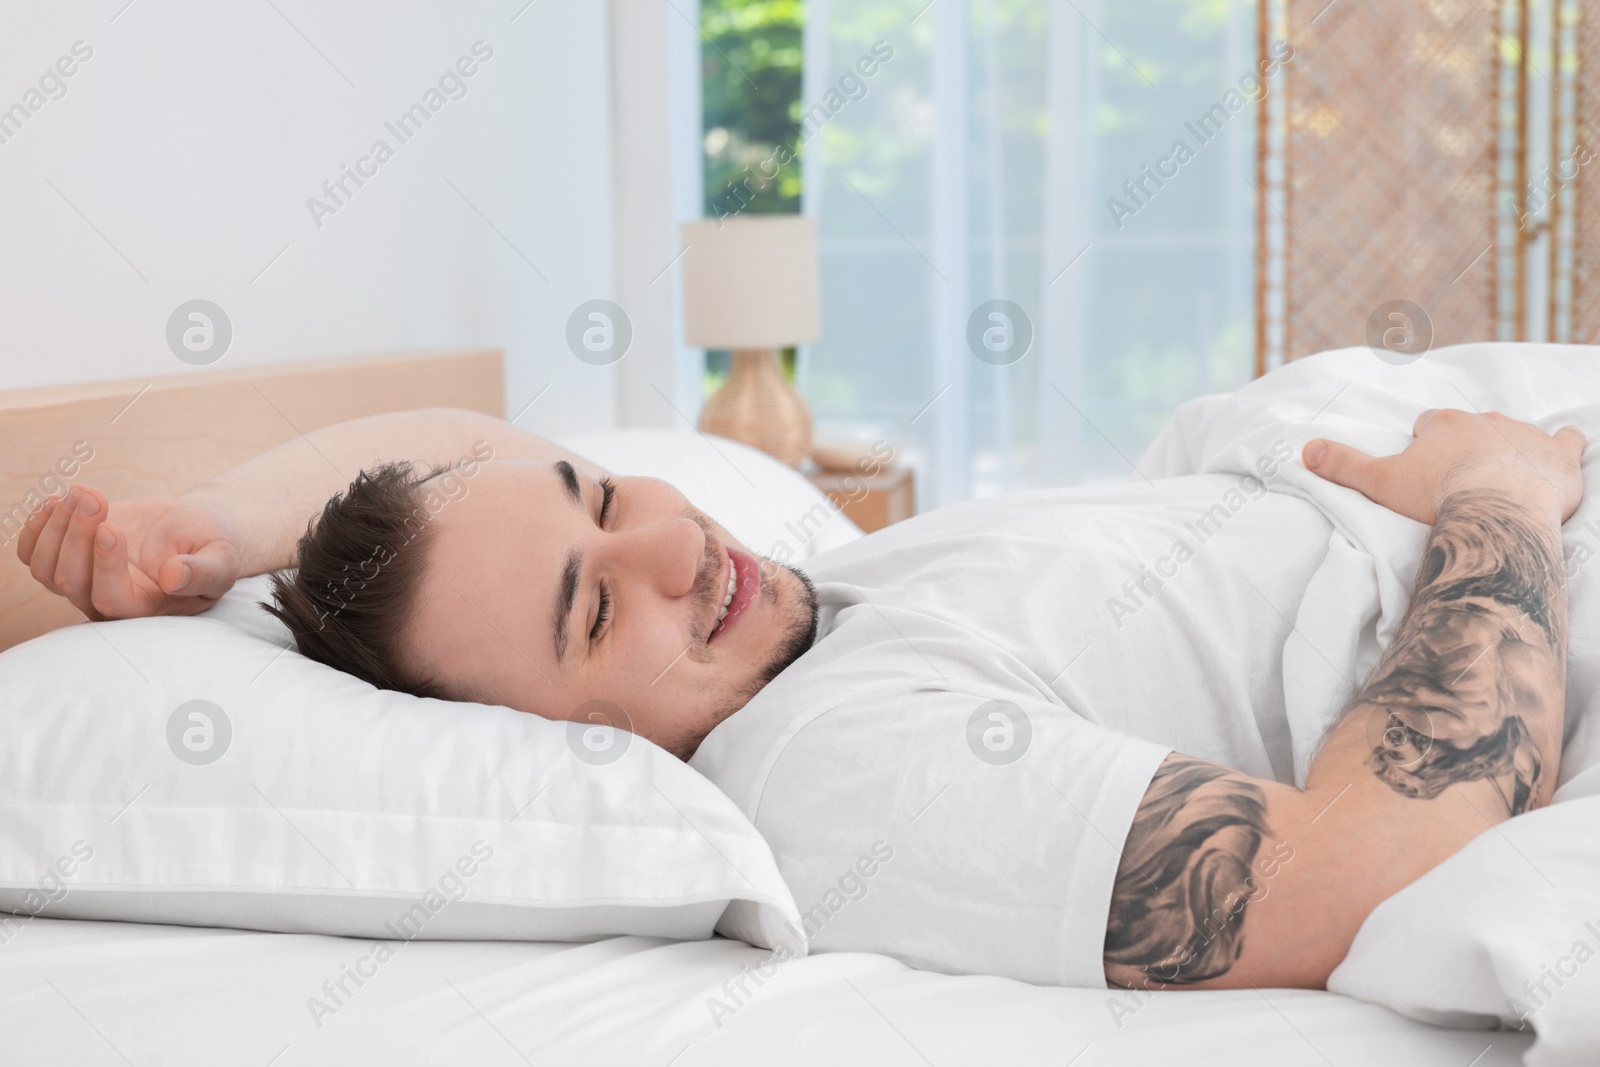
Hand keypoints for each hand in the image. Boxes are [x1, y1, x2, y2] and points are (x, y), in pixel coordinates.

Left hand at [16, 486, 242, 619]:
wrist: (190, 531)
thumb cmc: (210, 547)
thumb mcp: (221, 559)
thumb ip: (203, 572)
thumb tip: (173, 577)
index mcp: (146, 608)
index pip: (111, 599)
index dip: (105, 567)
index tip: (111, 528)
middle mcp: (107, 601)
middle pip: (71, 581)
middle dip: (77, 534)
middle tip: (93, 497)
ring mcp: (82, 581)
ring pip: (45, 567)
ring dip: (55, 526)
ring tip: (81, 494)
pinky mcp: (67, 558)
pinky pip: (32, 553)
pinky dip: (36, 527)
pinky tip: (55, 503)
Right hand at [1303, 408, 1585, 524]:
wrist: (1497, 508)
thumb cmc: (1437, 496)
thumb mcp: (1379, 483)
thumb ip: (1343, 465)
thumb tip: (1305, 449)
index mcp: (1442, 424)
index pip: (1430, 425)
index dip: (1425, 445)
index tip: (1424, 468)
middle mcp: (1484, 421)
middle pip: (1471, 427)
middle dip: (1467, 446)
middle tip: (1460, 479)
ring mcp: (1525, 435)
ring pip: (1516, 433)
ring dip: (1511, 448)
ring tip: (1504, 477)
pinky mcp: (1559, 456)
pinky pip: (1568, 441)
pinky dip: (1566, 446)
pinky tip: (1565, 451)